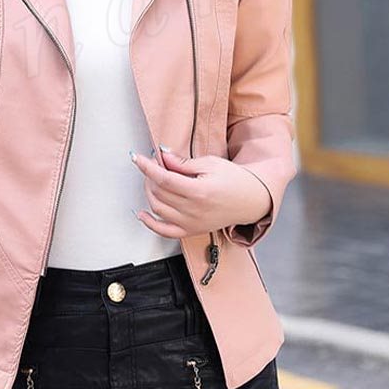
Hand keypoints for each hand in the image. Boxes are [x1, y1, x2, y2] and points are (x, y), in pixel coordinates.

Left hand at [129, 145, 271, 239]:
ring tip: (153, 180)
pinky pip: (165, 232)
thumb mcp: (210, 163)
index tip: (137, 157)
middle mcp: (194, 210)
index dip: (147, 167)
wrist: (251, 199)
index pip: (164, 178)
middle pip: (159, 192)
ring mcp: (192, 223)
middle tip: (153, 164)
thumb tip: (162, 156)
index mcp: (199, 191)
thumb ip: (183, 162)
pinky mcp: (192, 231)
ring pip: (158, 209)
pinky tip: (142, 213)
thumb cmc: (234, 179)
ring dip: (150, 193)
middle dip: (150, 176)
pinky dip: (150, 223)